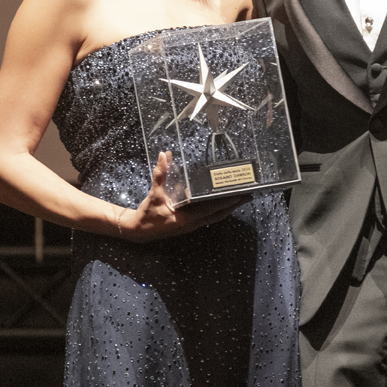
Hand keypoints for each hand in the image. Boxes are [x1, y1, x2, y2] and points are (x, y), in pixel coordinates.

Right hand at [117, 152, 250, 241]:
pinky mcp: (190, 225)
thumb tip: (163, 155)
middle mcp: (192, 224)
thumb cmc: (147, 213)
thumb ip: (160, 174)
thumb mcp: (154, 193)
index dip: (226, 203)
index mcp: (186, 218)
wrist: (138, 230)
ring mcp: (192, 226)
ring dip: (228, 209)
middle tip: (248, 196)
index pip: (211, 209)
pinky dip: (218, 211)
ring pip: (215, 217)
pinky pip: (209, 218)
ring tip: (241, 199)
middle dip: (233, 205)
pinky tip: (224, 204)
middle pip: (218, 214)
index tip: (239, 196)